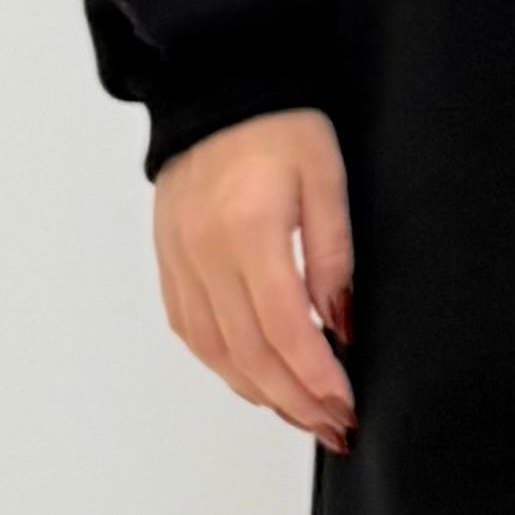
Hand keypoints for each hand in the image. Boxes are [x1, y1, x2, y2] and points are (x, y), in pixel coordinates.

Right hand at [153, 107, 355, 449]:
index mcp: (248, 230)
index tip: (346, 406)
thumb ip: (334, 254)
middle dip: (295, 401)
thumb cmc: (279, 123)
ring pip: (215, 352)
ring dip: (260, 393)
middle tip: (333, 426)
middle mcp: (204, 253)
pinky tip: (255, 380)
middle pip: (249, 353)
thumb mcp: (327, 178)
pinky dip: (224, 365)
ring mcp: (180, 260)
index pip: (283, 329)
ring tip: (302, 415)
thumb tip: (341, 325)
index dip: (315, 378)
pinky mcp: (169, 261)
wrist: (215, 87)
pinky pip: (191, 331)